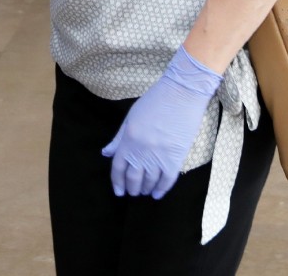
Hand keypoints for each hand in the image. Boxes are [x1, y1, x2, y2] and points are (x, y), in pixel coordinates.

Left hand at [101, 46, 220, 198]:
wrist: (181, 93)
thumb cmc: (155, 102)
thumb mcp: (131, 118)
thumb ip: (118, 138)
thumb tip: (106, 153)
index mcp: (128, 139)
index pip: (118, 167)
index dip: (117, 182)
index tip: (119, 191)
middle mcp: (141, 150)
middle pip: (133, 177)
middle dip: (131, 188)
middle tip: (132, 193)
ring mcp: (158, 155)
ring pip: (150, 181)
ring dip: (145, 189)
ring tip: (144, 192)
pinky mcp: (176, 157)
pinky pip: (167, 179)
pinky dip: (162, 189)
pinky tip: (157, 194)